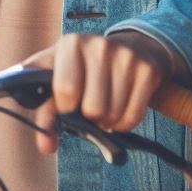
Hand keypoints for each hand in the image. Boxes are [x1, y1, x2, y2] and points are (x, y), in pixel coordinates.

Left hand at [23, 32, 173, 154]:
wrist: (125, 48)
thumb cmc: (80, 68)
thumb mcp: (54, 77)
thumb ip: (43, 109)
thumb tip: (45, 146)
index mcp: (71, 43)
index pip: (66, 90)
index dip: (64, 107)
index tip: (67, 104)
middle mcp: (100, 46)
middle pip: (93, 108)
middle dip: (87, 117)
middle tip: (87, 107)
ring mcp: (127, 56)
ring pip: (113, 115)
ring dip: (106, 122)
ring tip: (103, 107)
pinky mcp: (148, 71)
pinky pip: (134, 117)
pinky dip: (123, 124)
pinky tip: (118, 110)